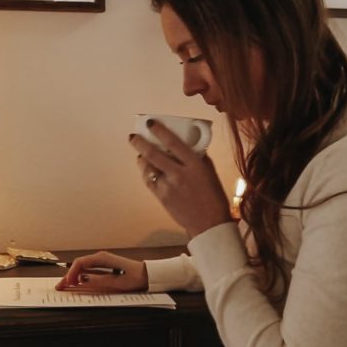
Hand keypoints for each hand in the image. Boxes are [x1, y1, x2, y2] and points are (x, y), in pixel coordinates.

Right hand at [56, 251, 146, 291]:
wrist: (147, 275)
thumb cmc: (133, 277)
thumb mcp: (115, 282)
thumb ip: (97, 280)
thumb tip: (81, 280)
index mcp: (102, 258)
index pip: (80, 263)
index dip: (71, 273)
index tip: (67, 284)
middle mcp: (100, 257)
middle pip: (79, 265)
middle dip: (68, 276)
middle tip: (59, 287)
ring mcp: (102, 261)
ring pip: (83, 267)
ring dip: (73, 276)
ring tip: (65, 286)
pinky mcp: (105, 267)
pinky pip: (89, 270)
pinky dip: (81, 276)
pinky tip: (77, 283)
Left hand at [130, 121, 231, 237]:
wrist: (208, 223)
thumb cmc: (213, 196)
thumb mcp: (210, 172)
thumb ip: (198, 157)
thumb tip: (187, 144)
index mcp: (194, 165)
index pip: (174, 143)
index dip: (160, 131)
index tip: (151, 123)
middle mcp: (179, 174)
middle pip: (154, 155)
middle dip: (140, 144)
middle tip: (133, 137)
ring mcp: (169, 187)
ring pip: (148, 168)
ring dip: (142, 159)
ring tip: (140, 154)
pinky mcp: (162, 197)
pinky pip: (149, 181)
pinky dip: (145, 173)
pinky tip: (145, 168)